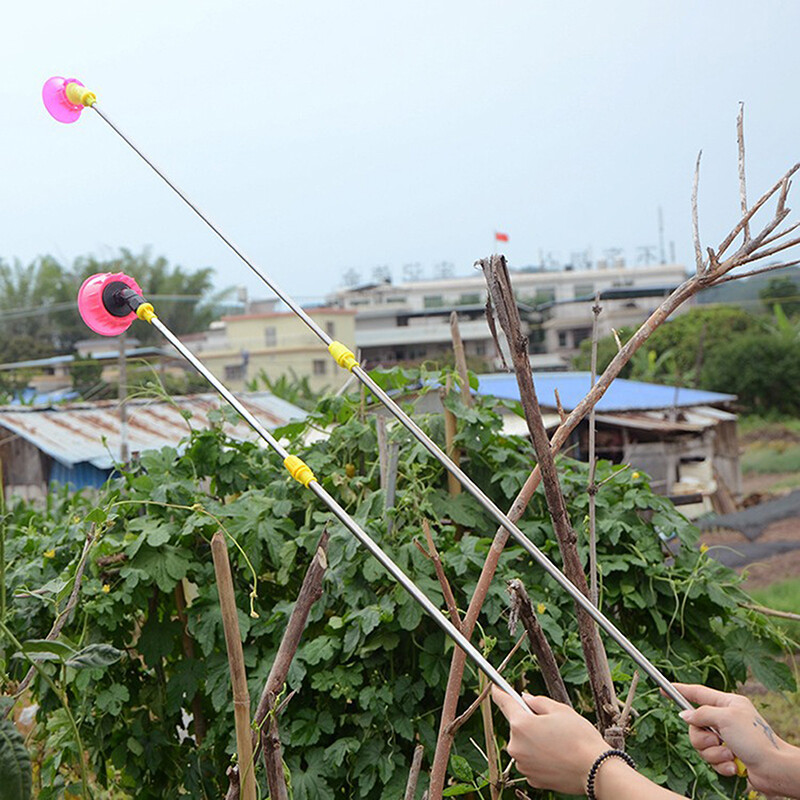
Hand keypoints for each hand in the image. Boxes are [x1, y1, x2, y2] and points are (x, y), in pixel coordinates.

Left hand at [491, 687, 609, 793]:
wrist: (597, 772)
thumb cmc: (580, 737)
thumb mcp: (560, 710)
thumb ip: (538, 702)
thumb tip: (525, 699)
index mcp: (521, 724)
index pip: (504, 703)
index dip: (499, 693)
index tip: (495, 688)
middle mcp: (516, 746)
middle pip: (517, 727)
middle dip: (529, 722)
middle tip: (551, 724)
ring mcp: (523, 765)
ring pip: (524, 746)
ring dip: (534, 742)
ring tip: (558, 744)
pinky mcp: (532, 779)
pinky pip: (531, 762)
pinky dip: (540, 758)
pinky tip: (557, 758)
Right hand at [674, 683, 794, 795]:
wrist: (774, 769)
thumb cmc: (755, 739)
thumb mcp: (725, 718)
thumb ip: (701, 713)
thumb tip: (685, 716)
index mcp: (726, 703)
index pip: (697, 693)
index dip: (679, 691)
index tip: (663, 689)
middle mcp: (724, 720)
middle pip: (695, 725)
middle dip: (702, 737)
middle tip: (715, 740)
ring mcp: (726, 739)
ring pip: (701, 744)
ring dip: (713, 752)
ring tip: (729, 754)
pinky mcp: (727, 756)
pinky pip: (711, 759)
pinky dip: (721, 764)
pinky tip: (733, 765)